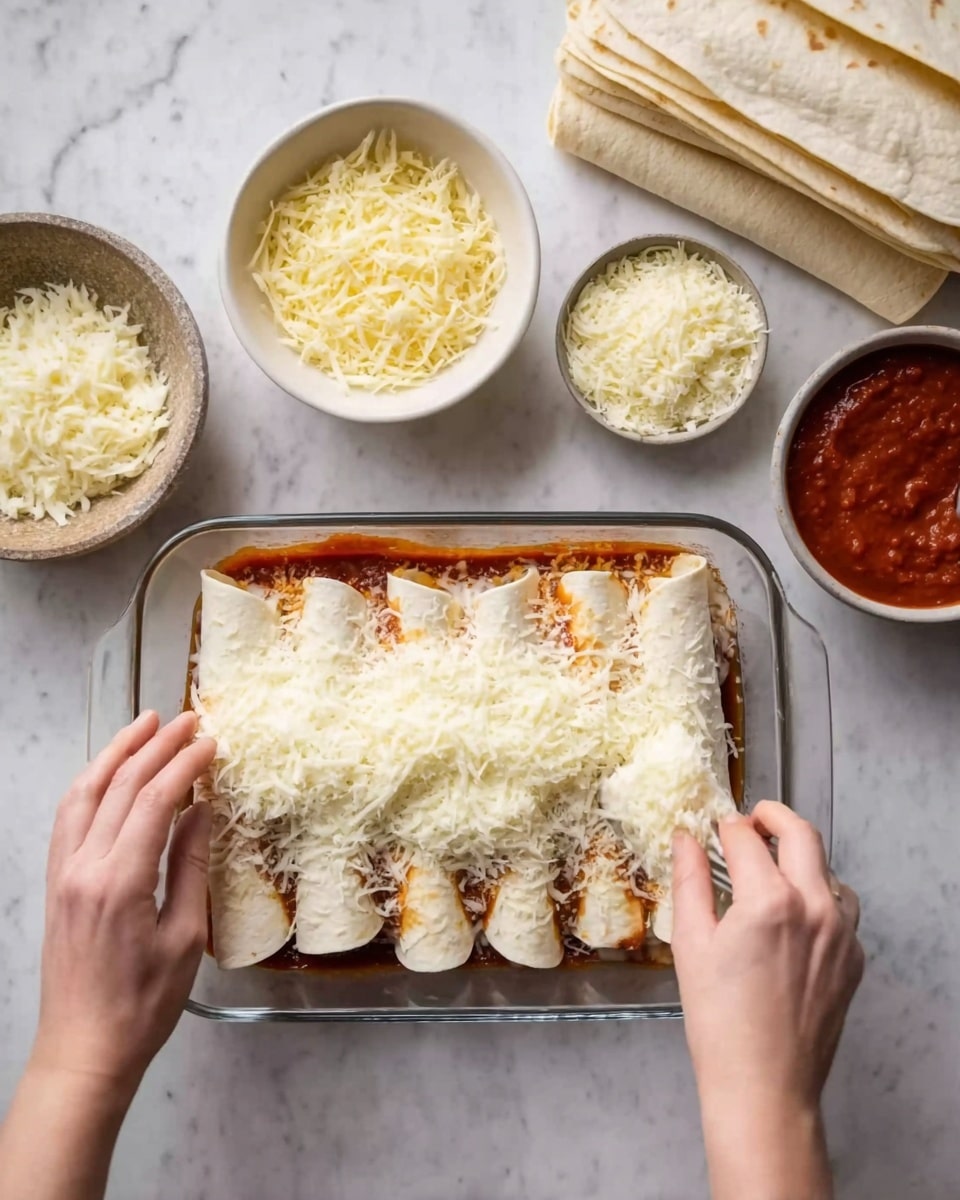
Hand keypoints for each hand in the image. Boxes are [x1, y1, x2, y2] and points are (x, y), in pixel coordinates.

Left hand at [31, 711, 215, 1099]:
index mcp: (119, 882)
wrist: (85, 1049)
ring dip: (116, 752)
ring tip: (145, 723)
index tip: (212, 741)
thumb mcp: (184, 938)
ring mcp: (63, 873)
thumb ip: (190, 867)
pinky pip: (69, 816)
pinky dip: (91, 782)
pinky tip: (109, 770)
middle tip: (189, 720)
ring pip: (85, 792)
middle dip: (157, 747)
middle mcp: (83, 868)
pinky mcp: (56, 883)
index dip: (185, 764)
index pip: (154, 800)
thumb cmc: (143, 1005)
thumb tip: (202, 810)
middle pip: (120, 787)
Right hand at [671, 801, 863, 1199]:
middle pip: (801, 833)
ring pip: (829, 870)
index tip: (715, 828)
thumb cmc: (719, 1022)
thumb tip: (685, 839)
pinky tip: (793, 917)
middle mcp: (814, 907)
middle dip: (773, 816)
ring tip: (773, 871)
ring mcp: (841, 934)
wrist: (764, 1086)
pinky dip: (819, 899)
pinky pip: (842, 910)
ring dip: (801, 858)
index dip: (726, 827)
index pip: (746, 837)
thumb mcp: (691, 943)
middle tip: (752, 820)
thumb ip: (690, 881)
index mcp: (768, 900)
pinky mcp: (853, 959)